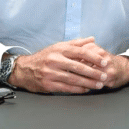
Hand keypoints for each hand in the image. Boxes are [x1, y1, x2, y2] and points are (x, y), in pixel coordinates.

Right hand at [8, 37, 128, 93]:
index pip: (81, 52)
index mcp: (59, 50)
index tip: (104, 62)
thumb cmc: (44, 57)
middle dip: (94, 72)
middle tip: (104, 76)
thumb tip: (92, 39)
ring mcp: (50, 73)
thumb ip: (76, 43)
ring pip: (73, 79)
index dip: (94, 57)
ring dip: (88, 83)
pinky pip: (66, 88)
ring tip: (99, 85)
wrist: (23, 69)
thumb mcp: (58, 47)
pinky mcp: (48, 84)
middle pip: (78, 67)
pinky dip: (78, 89)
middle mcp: (55, 60)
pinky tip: (86, 90)